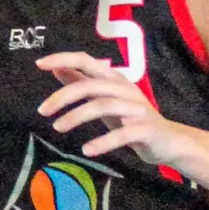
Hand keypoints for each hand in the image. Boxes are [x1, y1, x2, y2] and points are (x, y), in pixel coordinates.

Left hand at [37, 51, 179, 162]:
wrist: (168, 141)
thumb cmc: (131, 119)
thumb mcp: (104, 99)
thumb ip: (82, 83)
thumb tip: (56, 68)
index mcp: (114, 79)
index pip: (87, 61)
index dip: (63, 59)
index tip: (40, 63)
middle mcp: (125, 89)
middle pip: (90, 85)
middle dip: (63, 97)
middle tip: (43, 111)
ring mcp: (136, 109)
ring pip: (102, 106)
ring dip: (76, 117)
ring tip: (58, 128)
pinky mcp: (145, 129)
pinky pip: (121, 135)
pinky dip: (102, 142)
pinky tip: (87, 150)